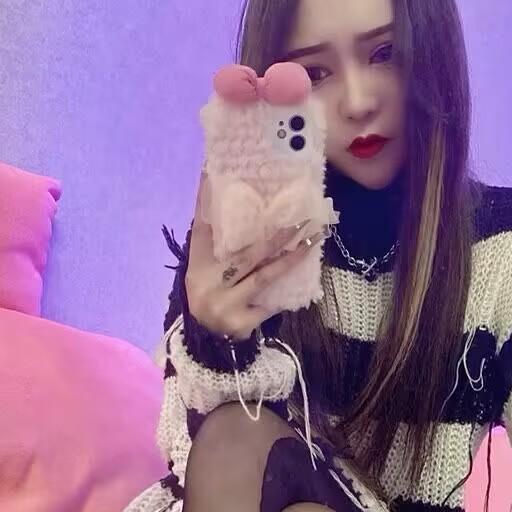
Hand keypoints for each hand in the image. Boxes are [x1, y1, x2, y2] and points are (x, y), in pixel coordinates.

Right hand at [184, 173, 321, 339]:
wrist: (204, 342)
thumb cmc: (209, 296)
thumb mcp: (203, 270)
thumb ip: (215, 241)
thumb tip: (226, 198)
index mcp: (198, 264)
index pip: (204, 226)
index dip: (208, 198)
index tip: (215, 169)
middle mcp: (208, 281)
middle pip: (247, 251)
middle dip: (277, 232)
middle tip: (301, 214)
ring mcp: (225, 303)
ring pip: (265, 275)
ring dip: (291, 257)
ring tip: (314, 239)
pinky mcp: (241, 323)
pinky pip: (270, 303)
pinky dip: (286, 291)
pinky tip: (306, 277)